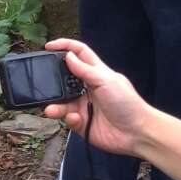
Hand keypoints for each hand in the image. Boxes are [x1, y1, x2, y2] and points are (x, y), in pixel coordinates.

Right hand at [43, 39, 157, 156]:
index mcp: (96, 73)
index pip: (79, 54)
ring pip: (62, 102)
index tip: (48, 46)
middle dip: (53, 82)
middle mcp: (88, 88)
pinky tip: (76, 119)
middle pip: (64, 79)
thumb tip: (68, 55)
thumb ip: (84, 69)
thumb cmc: (127, 103)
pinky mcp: (83, 122)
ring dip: (55, 105)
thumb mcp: (106, 81)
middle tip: (43, 83)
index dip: (65, 47)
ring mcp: (85, 105)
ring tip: (51, 110)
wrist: (136, 132)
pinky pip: (68, 119)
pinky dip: (69, 119)